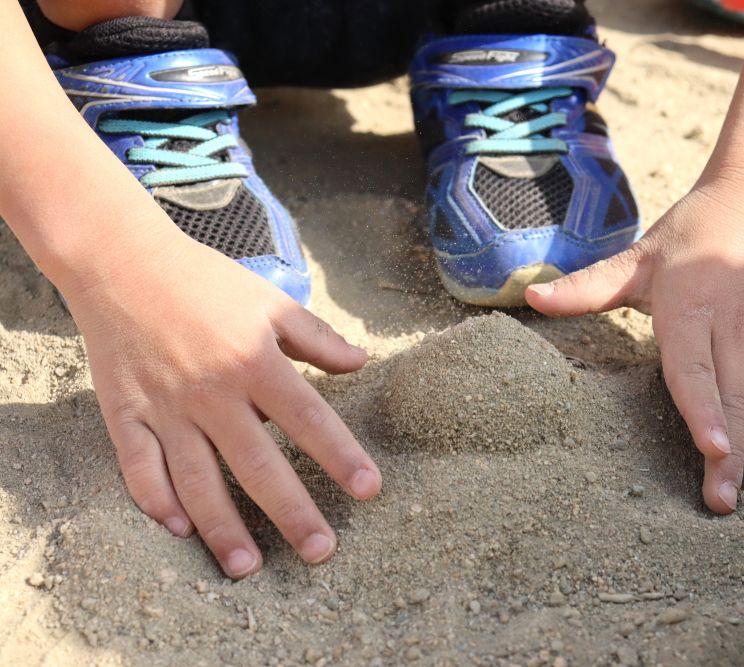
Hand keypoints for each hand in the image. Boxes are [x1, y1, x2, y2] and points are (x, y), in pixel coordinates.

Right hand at [64, 232, 381, 577]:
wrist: (122, 262)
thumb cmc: (205, 282)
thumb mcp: (269, 301)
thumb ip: (316, 337)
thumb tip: (362, 363)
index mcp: (254, 361)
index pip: (308, 418)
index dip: (342, 456)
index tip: (371, 490)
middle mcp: (212, 391)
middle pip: (257, 465)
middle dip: (292, 512)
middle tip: (320, 552)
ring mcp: (165, 407)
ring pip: (197, 480)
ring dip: (223, 527)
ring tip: (249, 567)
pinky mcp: (125, 414)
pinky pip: (139, 468)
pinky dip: (155, 502)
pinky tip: (179, 531)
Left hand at [527, 177, 743, 512]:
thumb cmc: (694, 229)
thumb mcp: (639, 256)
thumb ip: (588, 286)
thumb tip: (530, 296)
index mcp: (689, 309)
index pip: (695, 367)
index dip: (702, 409)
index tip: (712, 449)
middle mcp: (731, 327)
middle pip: (732, 397)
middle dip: (731, 453)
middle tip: (724, 502)